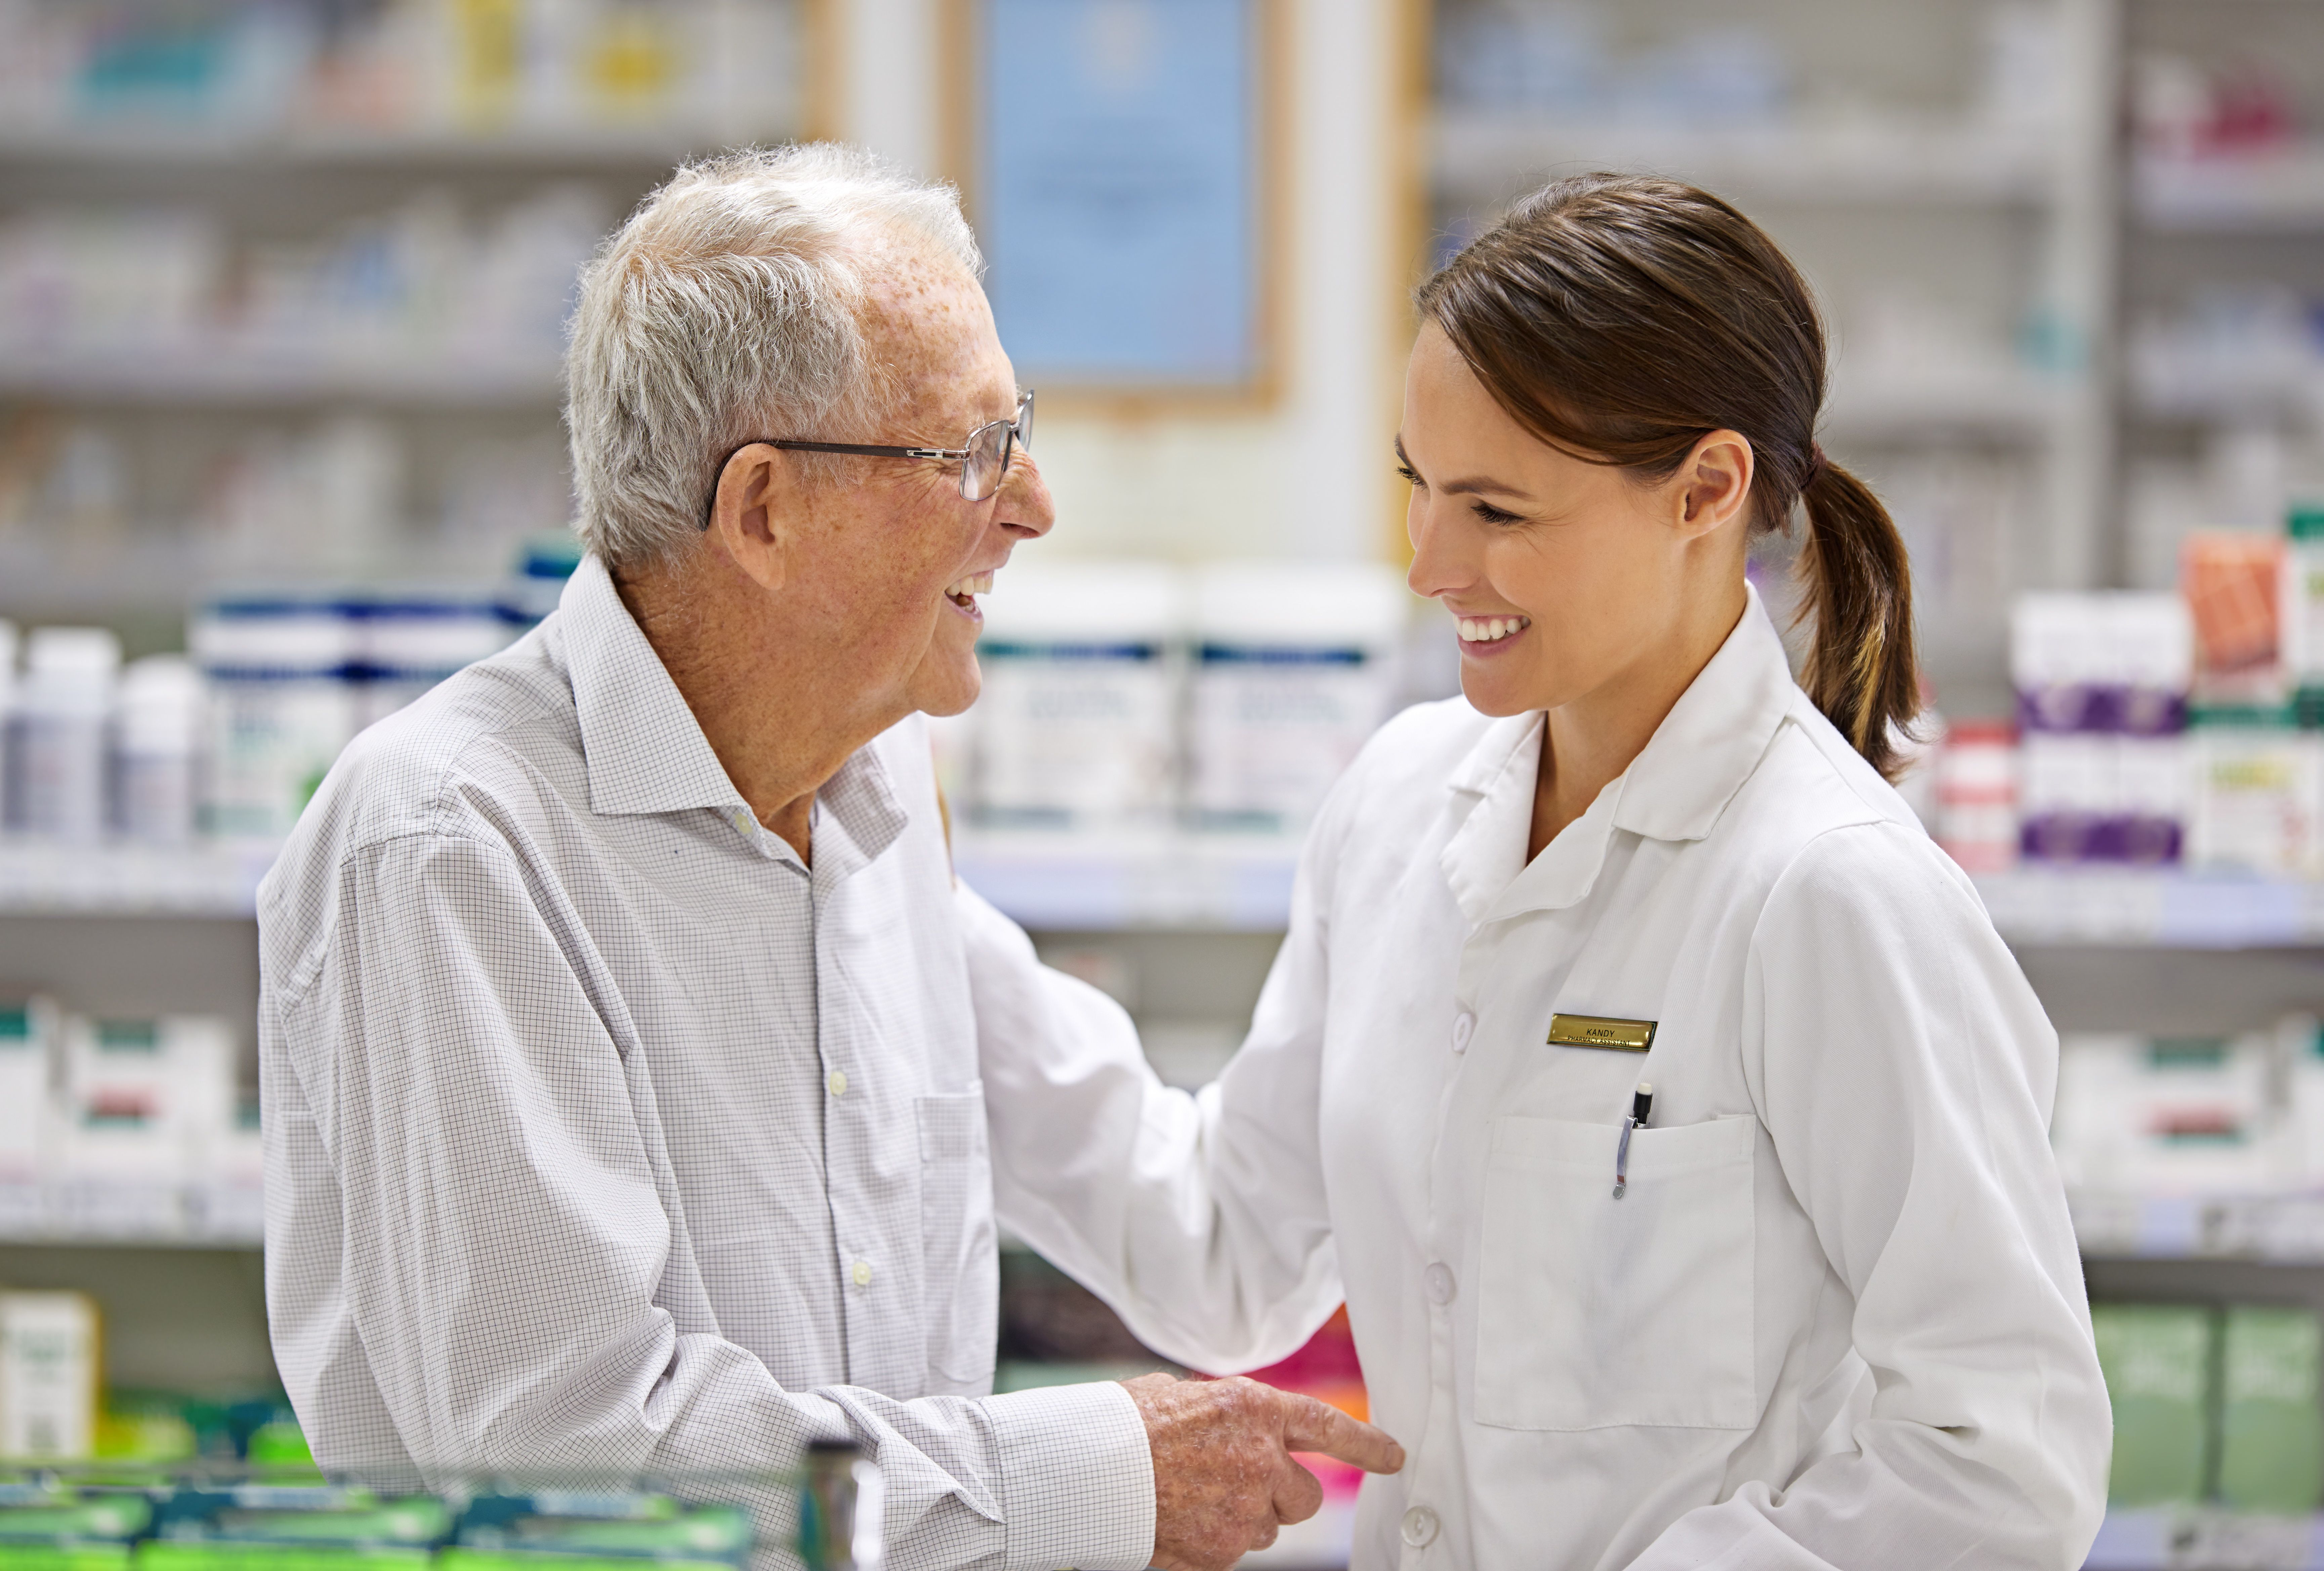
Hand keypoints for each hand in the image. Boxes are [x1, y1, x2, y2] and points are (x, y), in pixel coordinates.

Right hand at [1121, 1373, 1404, 1570]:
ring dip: (1240, 1518)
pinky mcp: (1222, 1551)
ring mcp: (1244, 1509)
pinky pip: (1232, 1552)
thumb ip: (1225, 1414)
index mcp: (1252, 1408)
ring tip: (1190, 1497)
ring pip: (1267, 1527)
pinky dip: (1211, 1542)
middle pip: (1304, 1495)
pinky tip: (1178, 1519)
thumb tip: (1233, 1428)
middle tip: (1238, 1485)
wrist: (1086, 1471)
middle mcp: (1260, 1459)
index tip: (1394, 1457)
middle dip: (1281, 1495)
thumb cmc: (1126, 1426)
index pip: (1327, 1426)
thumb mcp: (1182, 1397)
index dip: (1365, 1443)